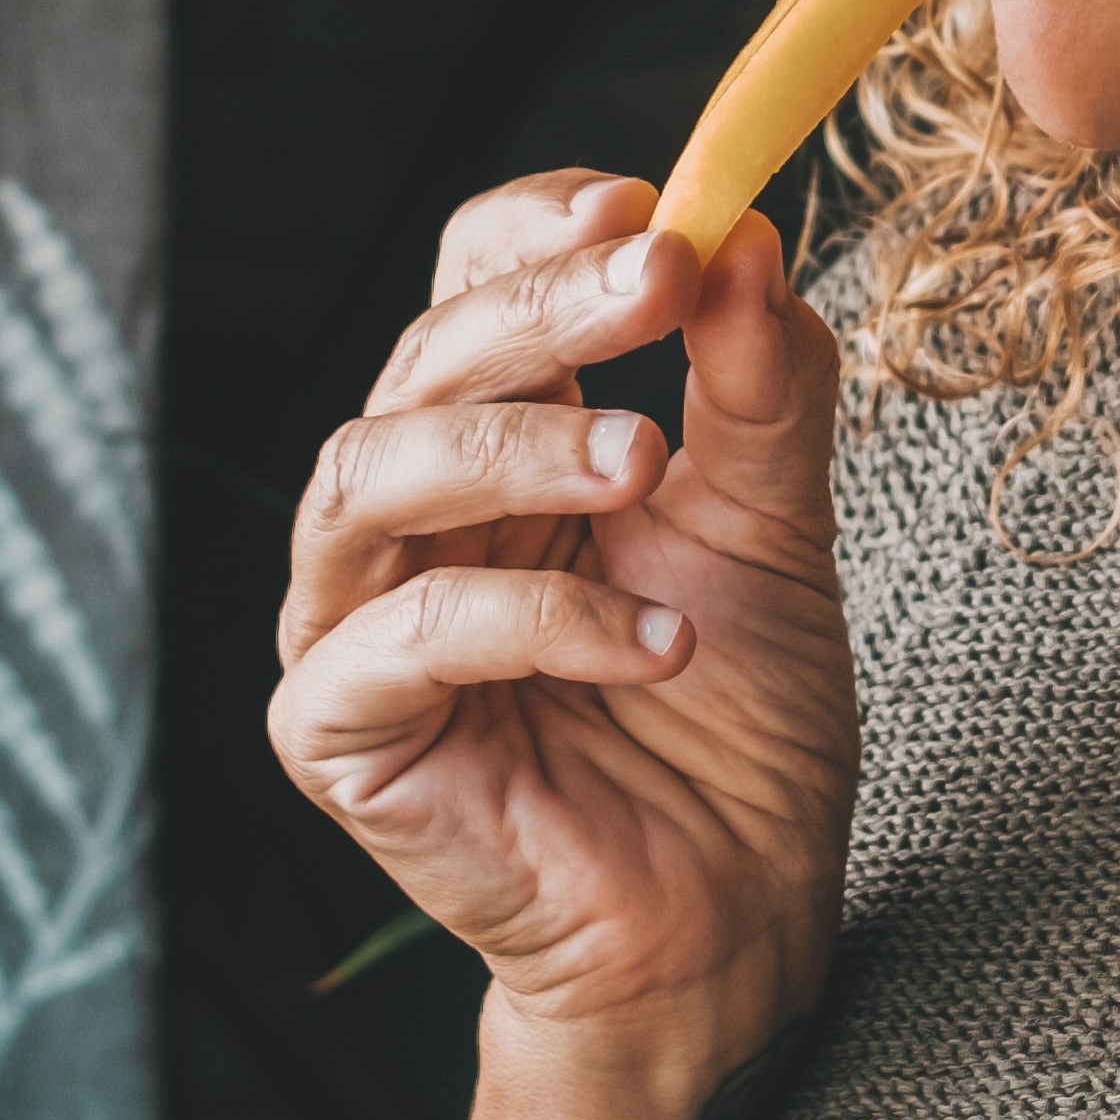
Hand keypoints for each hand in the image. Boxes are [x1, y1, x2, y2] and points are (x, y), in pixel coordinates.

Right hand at [269, 171, 858, 1045]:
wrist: (734, 917)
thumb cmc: (737, 725)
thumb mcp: (776, 529)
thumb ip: (760, 389)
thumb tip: (746, 235)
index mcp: (494, 450)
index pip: (464, 291)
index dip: (532, 234)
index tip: (645, 201)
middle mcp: (406, 520)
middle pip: (418, 363)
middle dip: (540, 309)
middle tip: (657, 276)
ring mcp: (357, 624)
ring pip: (372, 476)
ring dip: (514, 446)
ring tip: (650, 460)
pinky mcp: (343, 735)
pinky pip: (404, 640)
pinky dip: (537, 621)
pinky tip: (659, 639)